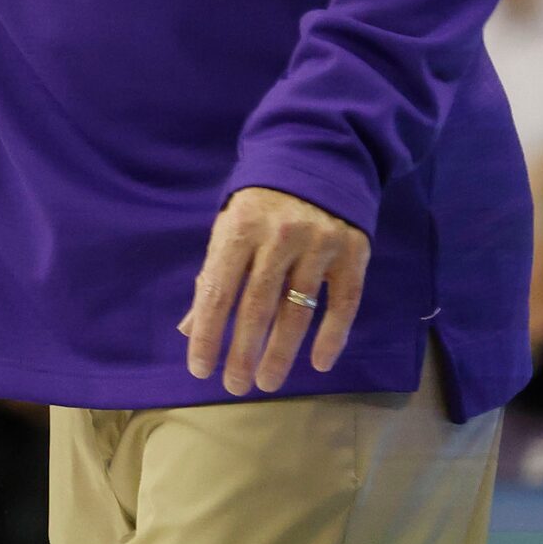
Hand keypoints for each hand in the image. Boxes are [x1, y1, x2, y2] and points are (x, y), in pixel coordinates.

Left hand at [180, 186, 368, 393]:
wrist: (318, 157)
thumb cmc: (262, 204)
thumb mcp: (229, 228)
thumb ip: (213, 277)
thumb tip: (190, 330)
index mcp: (240, 228)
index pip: (219, 291)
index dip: (209, 333)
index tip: (200, 369)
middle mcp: (279, 236)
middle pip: (258, 306)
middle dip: (244, 352)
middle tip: (235, 386)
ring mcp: (319, 244)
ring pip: (298, 310)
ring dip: (281, 352)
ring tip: (268, 381)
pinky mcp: (353, 252)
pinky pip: (343, 303)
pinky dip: (333, 336)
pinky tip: (320, 364)